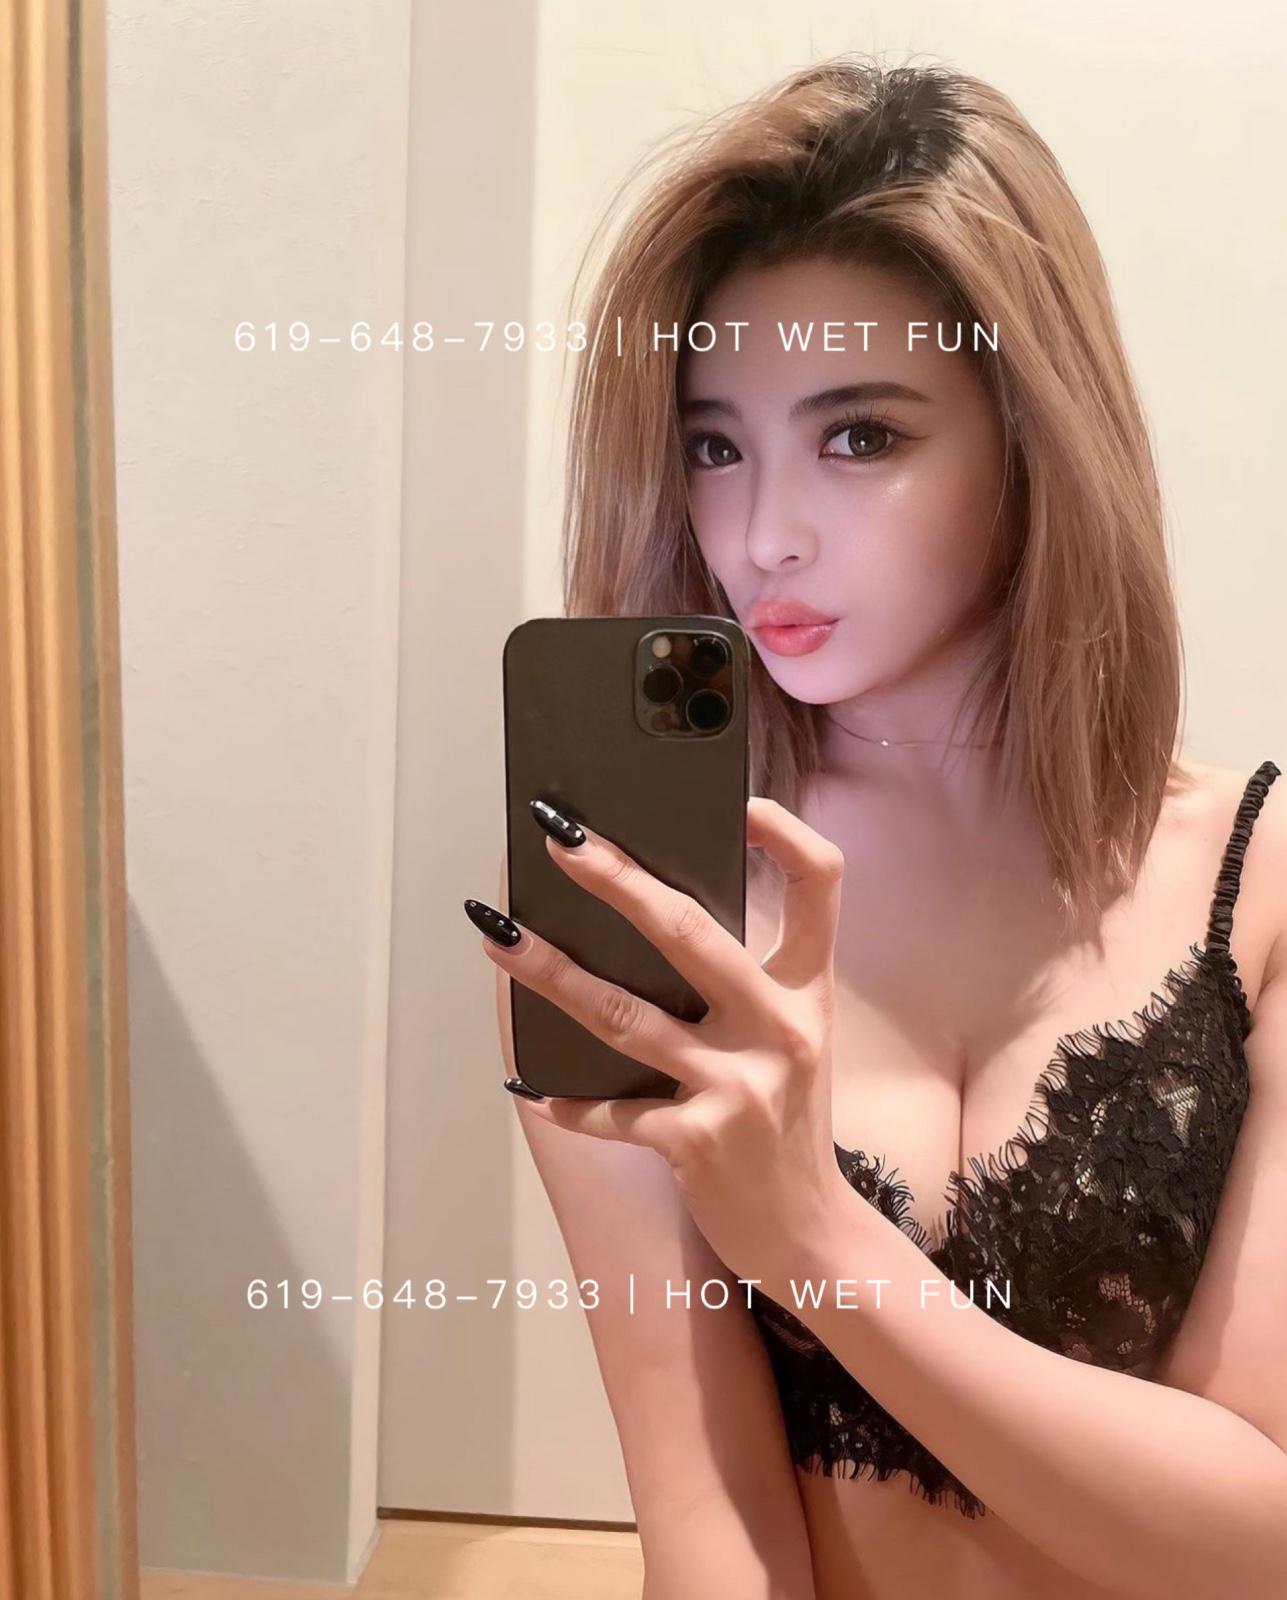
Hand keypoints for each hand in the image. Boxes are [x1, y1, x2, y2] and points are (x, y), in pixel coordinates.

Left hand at [470, 797, 852, 1290]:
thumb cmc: (786, 1118)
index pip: (822, 884)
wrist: (811, 1234)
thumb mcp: (791, 1038)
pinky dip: (564, 1098)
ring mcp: (740, 1086)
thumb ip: (745, 980)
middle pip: (689, 932)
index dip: (787, 833)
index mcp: (808, 989)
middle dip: (614, 878)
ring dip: (549, 973)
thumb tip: (645, 911)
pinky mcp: (698, 1142)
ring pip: (624, 1014)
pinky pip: (612, 1111)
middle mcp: (781, 1028)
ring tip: (495, 935)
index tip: (737, 800)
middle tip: (556, 837)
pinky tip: (525, 1081)